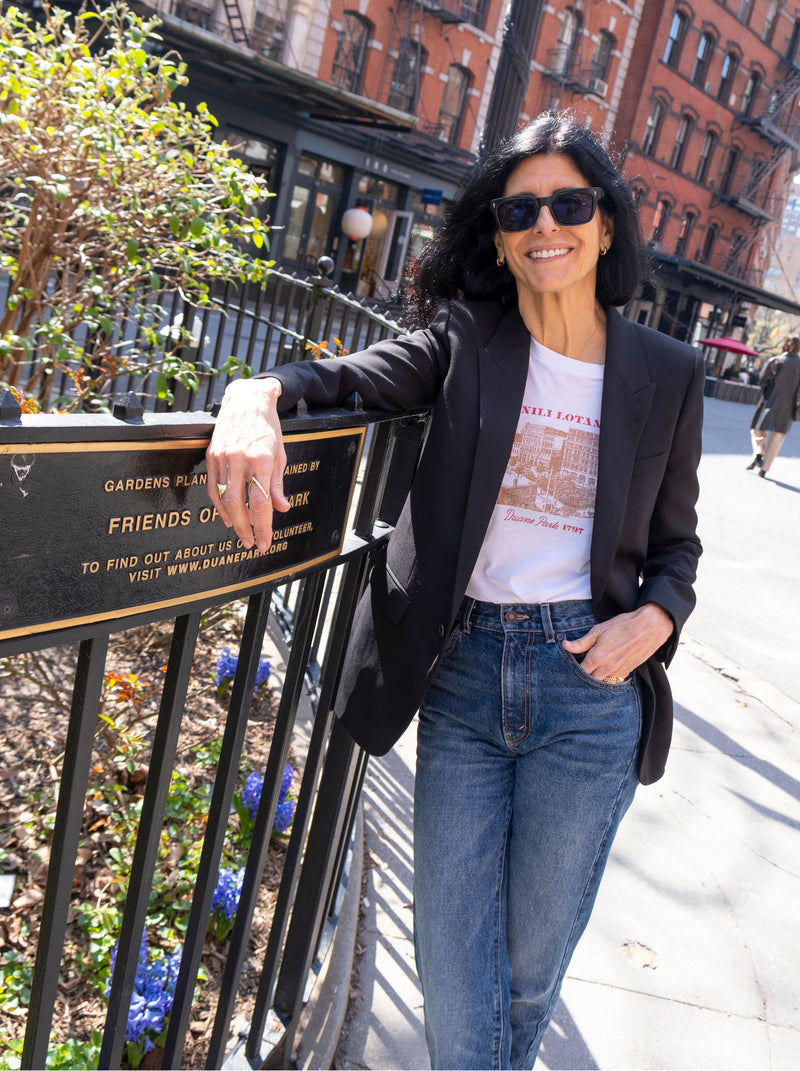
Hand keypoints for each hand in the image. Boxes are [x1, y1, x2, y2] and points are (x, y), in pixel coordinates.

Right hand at [205, 377, 290, 549]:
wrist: (247, 400)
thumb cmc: (268, 428)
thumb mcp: (280, 454)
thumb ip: (278, 484)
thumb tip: (281, 508)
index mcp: (262, 460)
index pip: (261, 503)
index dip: (263, 527)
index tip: (265, 542)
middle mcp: (240, 459)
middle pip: (238, 506)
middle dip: (245, 529)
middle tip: (252, 543)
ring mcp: (223, 457)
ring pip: (223, 499)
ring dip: (231, 520)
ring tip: (241, 533)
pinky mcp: (211, 455)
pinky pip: (213, 487)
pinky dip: (218, 505)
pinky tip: (226, 516)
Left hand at [561, 603, 673, 681]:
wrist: (650, 627)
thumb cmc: (623, 625)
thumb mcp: (599, 630)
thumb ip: (582, 642)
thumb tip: (565, 646)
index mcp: (597, 657)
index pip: (580, 672)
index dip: (573, 670)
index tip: (570, 667)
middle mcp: (607, 668)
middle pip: (590, 681)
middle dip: (583, 678)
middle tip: (579, 671)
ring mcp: (619, 672)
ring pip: (602, 683)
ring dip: (596, 680)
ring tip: (592, 672)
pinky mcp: (628, 672)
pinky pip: (614, 681)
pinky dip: (608, 679)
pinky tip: (605, 671)